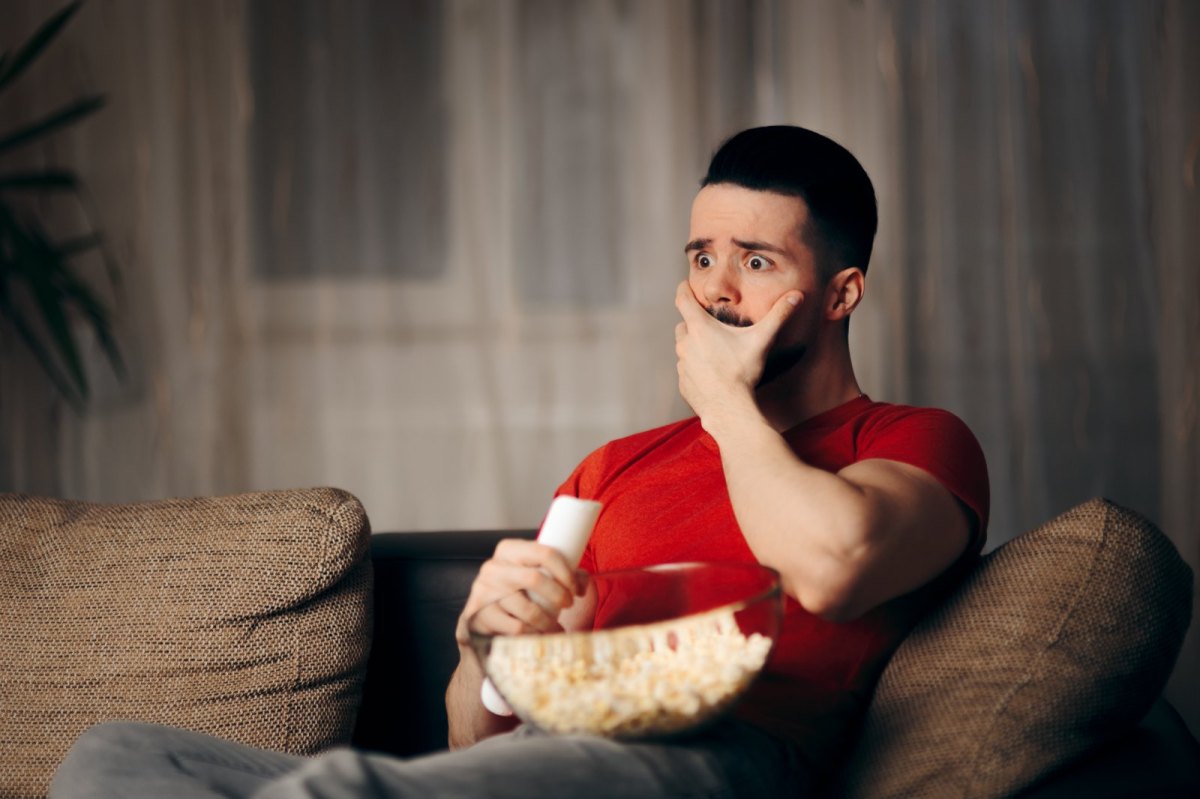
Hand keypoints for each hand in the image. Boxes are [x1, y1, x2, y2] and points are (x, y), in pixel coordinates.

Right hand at [454, 539, 587, 647]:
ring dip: (548, 622)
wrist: (485, 615)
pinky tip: (537, 634)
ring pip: (527, 609)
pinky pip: (516, 628)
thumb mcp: (539, 575)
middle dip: (558, 596)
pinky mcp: (480, 615)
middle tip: (568, 605)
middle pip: (535, 579)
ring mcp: (484, 591)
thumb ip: (565, 574)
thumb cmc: (519, 592)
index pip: (544, 553)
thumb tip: (582, 584)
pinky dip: (533, 634)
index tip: (575, 589)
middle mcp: (494, 567)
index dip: (566, 573)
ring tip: (555, 627)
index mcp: (510, 550)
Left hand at [673, 281, 800, 422]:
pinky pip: (686, 370)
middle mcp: (685, 344)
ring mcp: (682, 365)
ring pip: (683, 348)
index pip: (683, 300)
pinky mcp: (683, 383)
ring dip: (693, 346)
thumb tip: (796, 296)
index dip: (683, 289)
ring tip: (713, 352)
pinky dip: (695, 368)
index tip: (684, 284)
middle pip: (683, 325)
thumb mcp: (761, 340)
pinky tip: (711, 374)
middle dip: (693, 322)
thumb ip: (778, 316)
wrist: (728, 409)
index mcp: (700, 328)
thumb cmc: (742, 373)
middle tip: (709, 326)